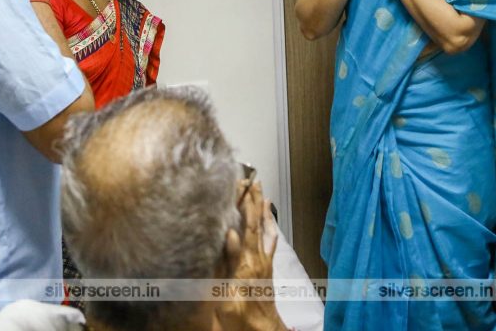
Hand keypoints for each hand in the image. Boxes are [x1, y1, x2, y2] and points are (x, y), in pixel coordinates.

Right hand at [215, 181, 284, 330]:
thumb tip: (229, 233)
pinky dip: (270, 227)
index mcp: (246, 261)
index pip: (246, 225)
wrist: (261, 330)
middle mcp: (258, 258)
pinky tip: (269, 220)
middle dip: (254, 200)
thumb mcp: (226, 290)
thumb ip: (228, 261)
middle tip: (252, 180)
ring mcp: (264, 263)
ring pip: (265, 230)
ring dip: (263, 210)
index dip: (243, 204)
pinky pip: (269, 242)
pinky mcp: (266, 269)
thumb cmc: (239, 315)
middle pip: (257, 223)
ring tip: (262, 192)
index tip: (239, 184)